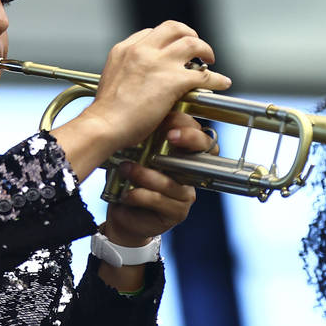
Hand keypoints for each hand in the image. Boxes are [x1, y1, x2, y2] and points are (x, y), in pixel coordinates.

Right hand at [89, 21, 230, 149]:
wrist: (104, 125)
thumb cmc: (106, 112)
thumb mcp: (111, 79)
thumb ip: (127, 72)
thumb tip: (140, 79)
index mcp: (124, 50)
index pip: (151, 33)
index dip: (166, 40)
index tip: (172, 49)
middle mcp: (141, 50)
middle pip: (173, 28)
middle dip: (189, 34)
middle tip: (196, 47)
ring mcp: (158, 63)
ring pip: (192, 44)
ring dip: (205, 50)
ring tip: (210, 60)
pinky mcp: (173, 80)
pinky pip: (202, 75)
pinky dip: (216, 79)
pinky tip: (221, 83)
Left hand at [103, 110, 211, 244]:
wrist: (121, 213)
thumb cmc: (126, 179)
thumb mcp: (131, 151)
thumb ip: (141, 134)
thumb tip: (138, 112)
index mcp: (181, 153)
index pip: (198, 134)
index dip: (189, 126)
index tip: (170, 120)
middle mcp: (188, 171)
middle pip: (204, 151)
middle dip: (189, 139)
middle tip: (170, 135)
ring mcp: (185, 193)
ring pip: (172, 179)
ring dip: (146, 174)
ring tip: (126, 168)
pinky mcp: (177, 212)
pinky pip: (160, 200)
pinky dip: (140, 195)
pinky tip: (127, 194)